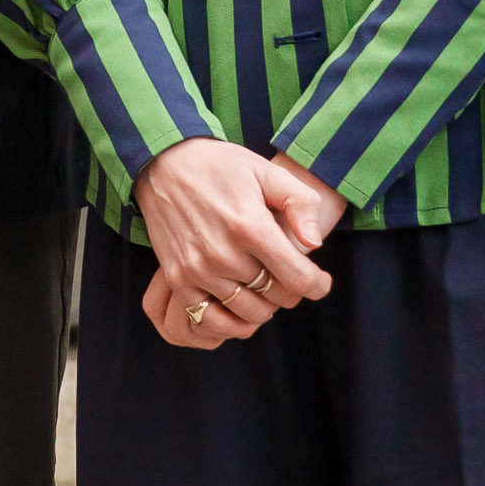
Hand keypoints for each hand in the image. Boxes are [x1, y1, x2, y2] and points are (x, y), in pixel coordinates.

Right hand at [131, 138, 342, 348]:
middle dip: (292, 290)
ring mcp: (197, 270)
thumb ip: (300, 203)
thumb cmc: (221, 167)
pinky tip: (240, 302)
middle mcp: (223, 253)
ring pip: (249, 313)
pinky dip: (232, 321)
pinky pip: (211, 320)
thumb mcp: (267, 171)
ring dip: (265, 304)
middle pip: (277, 298)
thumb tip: (315, 244)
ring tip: (264, 285)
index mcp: (250, 226)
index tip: (320, 281)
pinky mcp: (178, 279)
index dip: (317, 285)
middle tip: (288, 274)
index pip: (298, 278)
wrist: (163, 164)